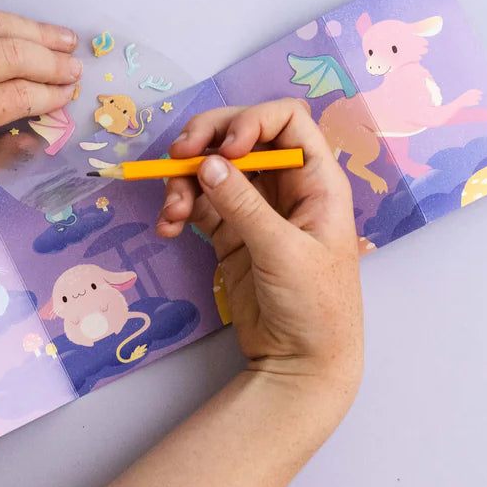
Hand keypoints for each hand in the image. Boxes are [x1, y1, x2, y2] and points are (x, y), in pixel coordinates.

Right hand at [156, 98, 362, 410]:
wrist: (302, 365)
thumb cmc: (317, 308)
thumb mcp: (284, 253)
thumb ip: (244, 206)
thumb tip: (207, 164)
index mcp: (316, 180)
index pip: (286, 121)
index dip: (252, 121)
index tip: (226, 148)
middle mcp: (284, 185)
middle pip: (240, 135)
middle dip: (206, 140)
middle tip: (177, 156)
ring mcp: (254, 206)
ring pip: (212, 167)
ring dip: (184, 179)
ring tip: (172, 211)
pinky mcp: (229, 230)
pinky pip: (197, 201)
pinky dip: (178, 207)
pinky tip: (169, 228)